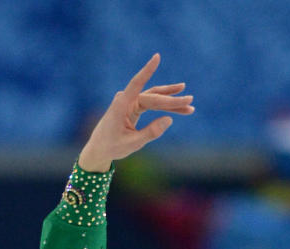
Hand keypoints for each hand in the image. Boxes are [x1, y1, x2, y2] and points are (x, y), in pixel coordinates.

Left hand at [78, 54, 193, 172]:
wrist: (99, 149)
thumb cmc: (112, 146)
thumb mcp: (133, 144)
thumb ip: (151, 132)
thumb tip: (169, 119)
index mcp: (121, 105)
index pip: (137, 84)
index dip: (147, 70)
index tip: (157, 57)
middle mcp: (126, 100)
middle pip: (153, 96)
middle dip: (171, 100)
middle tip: (190, 102)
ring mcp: (131, 102)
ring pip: (154, 99)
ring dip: (171, 101)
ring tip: (189, 102)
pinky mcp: (134, 106)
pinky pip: (152, 104)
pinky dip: (164, 107)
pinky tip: (177, 106)